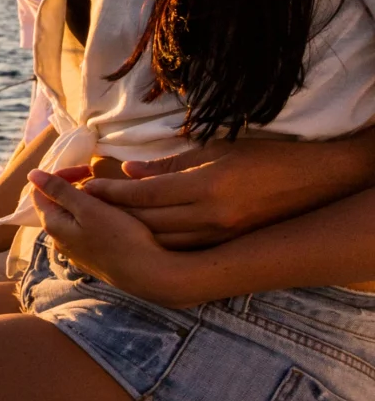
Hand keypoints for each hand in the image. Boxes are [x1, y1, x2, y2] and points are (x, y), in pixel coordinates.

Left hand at [29, 169, 208, 305]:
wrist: (145, 274)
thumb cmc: (118, 237)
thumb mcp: (88, 208)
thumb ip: (59, 190)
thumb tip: (32, 174)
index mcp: (52, 225)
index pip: (40, 191)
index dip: (61, 174)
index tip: (87, 170)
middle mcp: (57, 240)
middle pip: (56, 204)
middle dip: (74, 187)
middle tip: (100, 182)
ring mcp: (74, 251)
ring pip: (71, 217)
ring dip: (85, 202)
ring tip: (107, 197)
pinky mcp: (90, 257)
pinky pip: (84, 230)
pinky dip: (92, 217)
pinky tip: (111, 217)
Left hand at [73, 134, 374, 247]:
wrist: (317, 185)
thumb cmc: (267, 158)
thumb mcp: (219, 151)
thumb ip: (172, 165)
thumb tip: (131, 171)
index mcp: (207, 186)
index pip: (145, 193)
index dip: (112, 191)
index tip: (87, 187)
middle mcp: (211, 216)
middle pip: (146, 220)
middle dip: (111, 214)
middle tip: (83, 207)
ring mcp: (220, 235)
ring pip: (160, 239)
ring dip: (128, 232)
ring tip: (101, 223)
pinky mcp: (226, 245)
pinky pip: (181, 248)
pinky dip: (154, 243)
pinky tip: (135, 238)